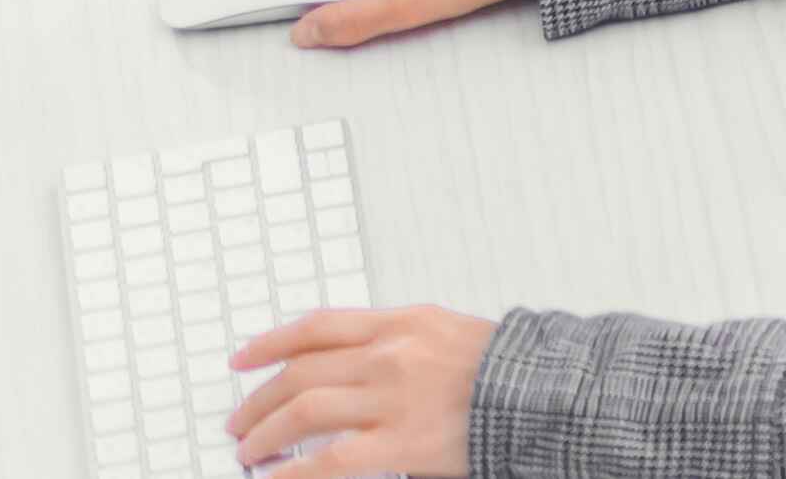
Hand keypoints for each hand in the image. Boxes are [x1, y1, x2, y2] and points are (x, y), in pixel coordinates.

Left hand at [230, 304, 491, 473]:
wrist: (546, 394)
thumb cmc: (502, 368)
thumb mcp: (444, 331)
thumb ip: (393, 340)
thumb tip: (338, 363)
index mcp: (402, 322)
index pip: (317, 327)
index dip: (270, 344)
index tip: (243, 360)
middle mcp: (390, 354)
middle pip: (300, 372)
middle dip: (258, 400)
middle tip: (239, 422)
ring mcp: (393, 399)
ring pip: (303, 411)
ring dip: (264, 433)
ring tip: (249, 451)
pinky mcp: (401, 442)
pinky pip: (328, 460)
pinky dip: (291, 471)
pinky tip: (271, 478)